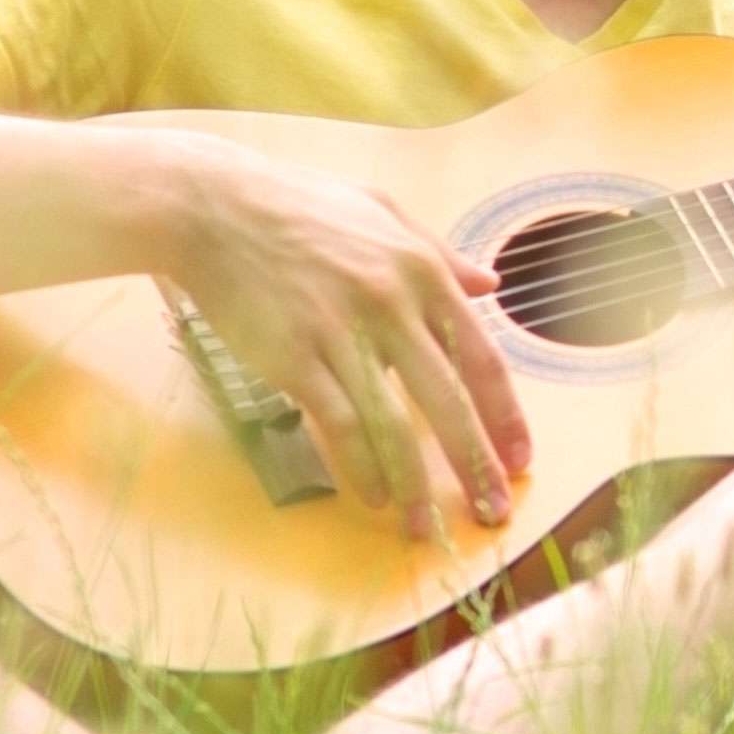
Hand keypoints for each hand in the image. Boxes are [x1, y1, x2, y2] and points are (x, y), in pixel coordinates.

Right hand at [138, 132, 530, 540]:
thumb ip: (439, 253)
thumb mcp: (382, 211)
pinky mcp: (294, 358)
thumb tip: (489, 287)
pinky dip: (360, 468)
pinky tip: (373, 497)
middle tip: (492, 510)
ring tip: (426, 526)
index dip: (505, 415)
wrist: (213, 209)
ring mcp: (341, 333)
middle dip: (475, 464)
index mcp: (422, 270)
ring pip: (393, 424)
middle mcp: (391, 305)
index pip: (481, 357)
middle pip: (448, 401)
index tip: (520, 458)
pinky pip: (339, 425)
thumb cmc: (297, 206)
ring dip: (415, 485)